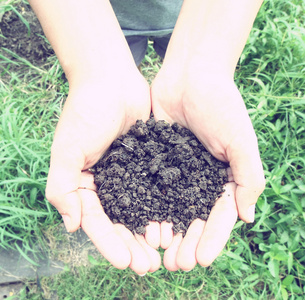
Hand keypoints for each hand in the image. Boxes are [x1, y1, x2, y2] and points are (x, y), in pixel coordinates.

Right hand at [46, 70, 160, 274]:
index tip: (126, 262)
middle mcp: (108, 183)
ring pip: (141, 208)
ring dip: (150, 230)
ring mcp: (129, 173)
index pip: (97, 222)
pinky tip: (176, 221)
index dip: (109, 243)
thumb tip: (71, 226)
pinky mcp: (148, 161)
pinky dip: (164, 205)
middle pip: (120, 221)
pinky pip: (157, 188)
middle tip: (150, 265)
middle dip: (133, 244)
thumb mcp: (66, 150)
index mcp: (86, 184)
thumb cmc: (85, 112)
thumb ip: (62, 187)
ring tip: (165, 249)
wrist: (110, 81)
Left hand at [150, 60, 264, 269]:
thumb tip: (246, 217)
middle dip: (186, 241)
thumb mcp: (241, 141)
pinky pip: (150, 185)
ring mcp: (176, 169)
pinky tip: (140, 222)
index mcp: (222, 176)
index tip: (200, 259)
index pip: (218, 215)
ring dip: (165, 229)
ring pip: (170, 206)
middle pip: (192, 216)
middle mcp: (198, 176)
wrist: (192, 75)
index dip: (212, 239)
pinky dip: (146, 204)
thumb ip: (248, 177)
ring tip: (156, 250)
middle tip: (174, 263)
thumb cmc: (222, 104)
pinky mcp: (156, 157)